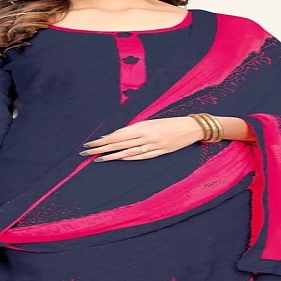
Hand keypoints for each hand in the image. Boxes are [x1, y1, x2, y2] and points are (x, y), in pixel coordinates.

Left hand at [79, 116, 204, 160]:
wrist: (192, 127)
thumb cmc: (171, 123)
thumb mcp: (153, 122)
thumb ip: (137, 129)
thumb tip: (118, 135)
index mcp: (144, 125)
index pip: (120, 134)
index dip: (106, 139)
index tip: (93, 142)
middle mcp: (147, 135)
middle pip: (121, 142)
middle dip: (103, 147)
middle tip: (88, 151)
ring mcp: (154, 145)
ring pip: (129, 151)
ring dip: (113, 155)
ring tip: (99, 158)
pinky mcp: (161, 152)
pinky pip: (142, 156)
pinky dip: (129, 158)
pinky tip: (119, 159)